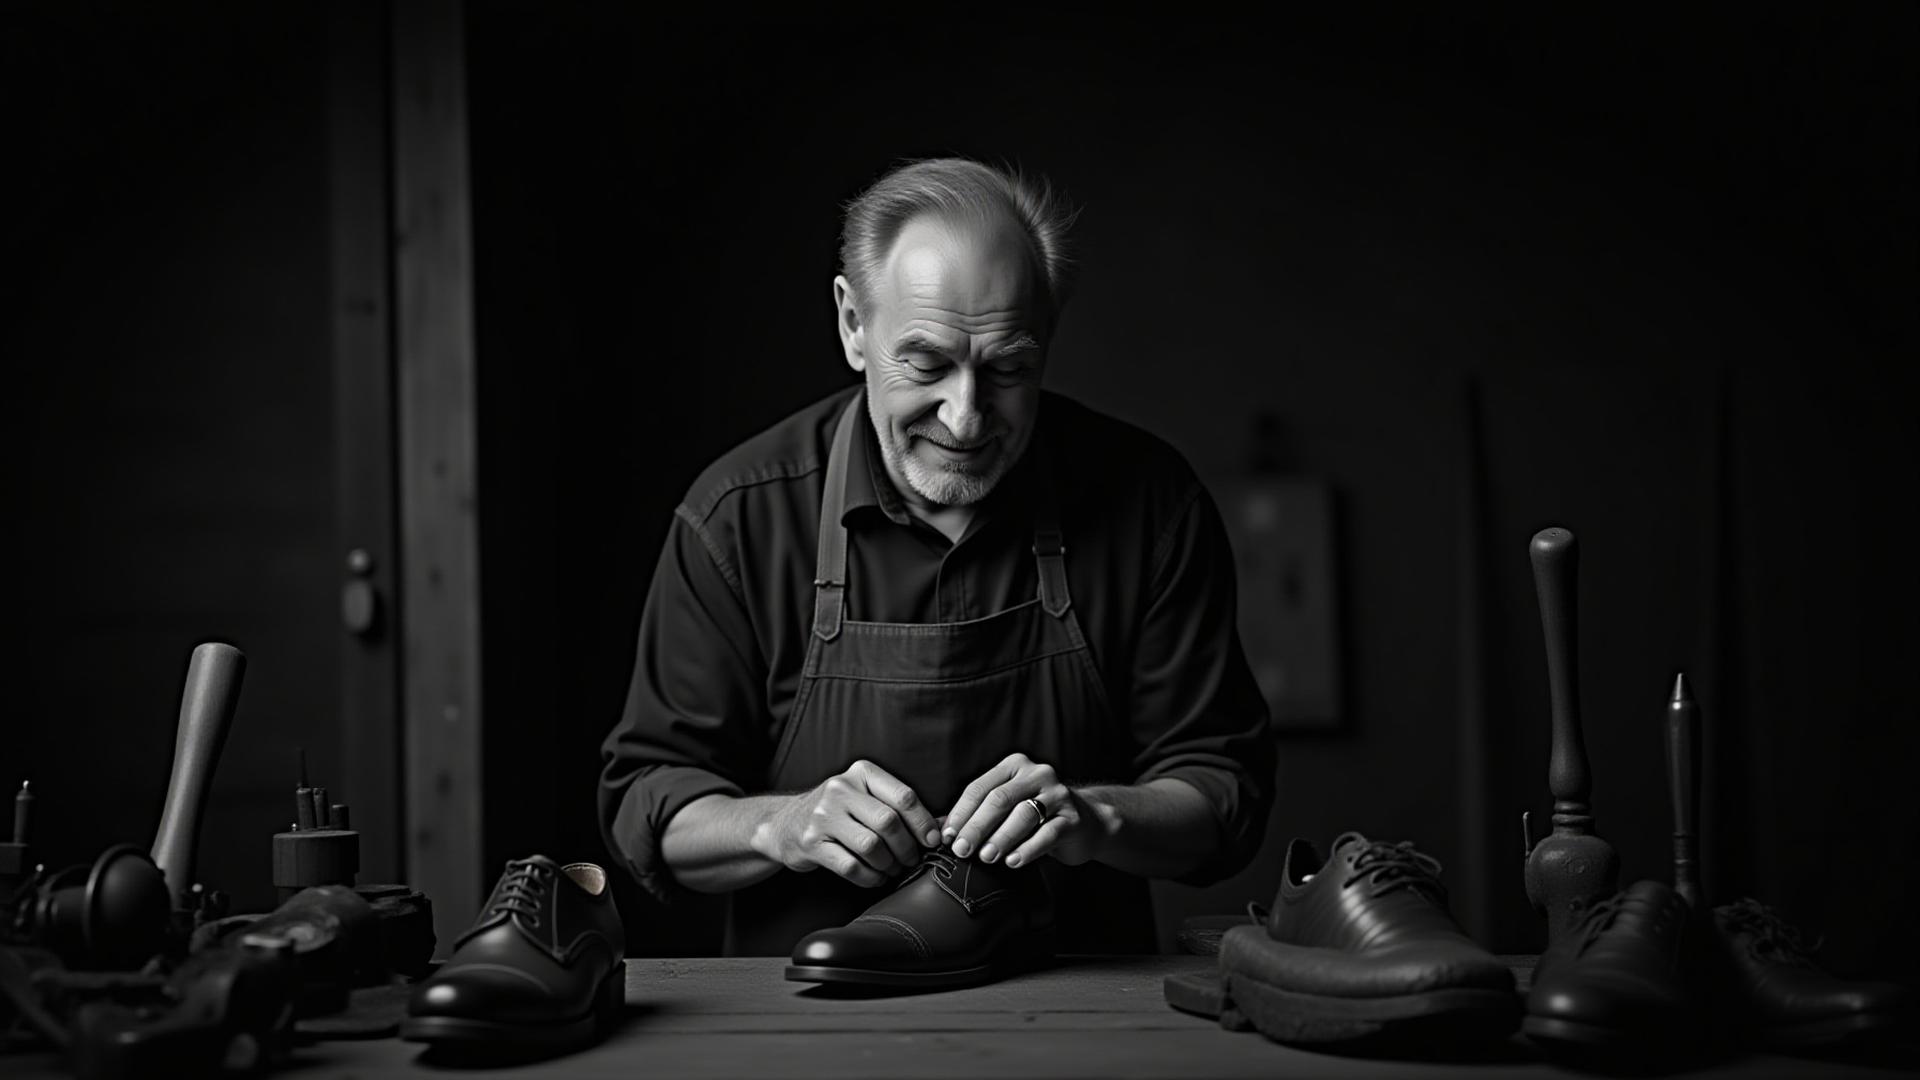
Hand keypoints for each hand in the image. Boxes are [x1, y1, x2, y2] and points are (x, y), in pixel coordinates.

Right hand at [754, 760, 942, 886]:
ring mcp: (822, 816)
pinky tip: (875, 877)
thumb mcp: (867, 797)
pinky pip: (850, 867)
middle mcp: (839, 789)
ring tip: (893, 870)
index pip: (903, 797)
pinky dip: (870, 877)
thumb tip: (946, 825)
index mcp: (861, 772)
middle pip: (888, 822)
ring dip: (889, 865)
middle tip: (912, 860)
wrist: (786, 823)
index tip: (933, 842)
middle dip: (907, 848)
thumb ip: (902, 808)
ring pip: (870, 846)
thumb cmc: (839, 812)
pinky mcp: (810, 843)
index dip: (924, 823)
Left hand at [942, 752, 1105, 868]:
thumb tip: (934, 830)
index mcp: (1014, 766)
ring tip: (986, 857)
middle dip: (976, 827)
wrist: (1086, 823)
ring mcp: (1058, 794)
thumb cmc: (1035, 817)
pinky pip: (1047, 833)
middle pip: (999, 800)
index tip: (947, 837)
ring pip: (1023, 815)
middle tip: (962, 850)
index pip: (980, 788)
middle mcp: (1037, 774)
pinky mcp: (1073, 818)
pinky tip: (1013, 862)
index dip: (961, 814)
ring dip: (1001, 838)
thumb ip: (973, 815)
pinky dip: (1028, 849)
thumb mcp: (1005, 809)